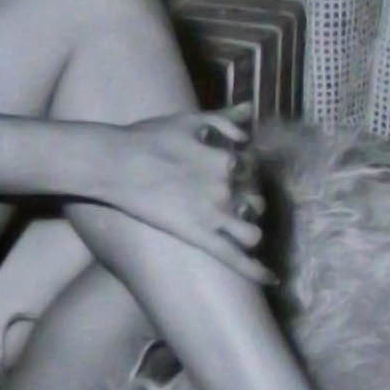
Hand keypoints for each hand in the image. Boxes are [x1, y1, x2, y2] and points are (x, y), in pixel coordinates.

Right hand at [104, 102, 270, 283]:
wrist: (116, 162)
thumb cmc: (148, 138)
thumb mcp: (189, 121)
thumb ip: (224, 118)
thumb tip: (250, 108)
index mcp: (227, 159)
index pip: (252, 167)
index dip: (244, 169)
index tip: (231, 169)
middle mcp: (227, 189)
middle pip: (256, 199)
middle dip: (248, 200)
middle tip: (229, 200)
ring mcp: (215, 215)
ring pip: (253, 232)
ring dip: (250, 230)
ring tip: (238, 230)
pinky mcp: (199, 236)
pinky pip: (235, 259)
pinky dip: (257, 271)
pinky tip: (273, 280)